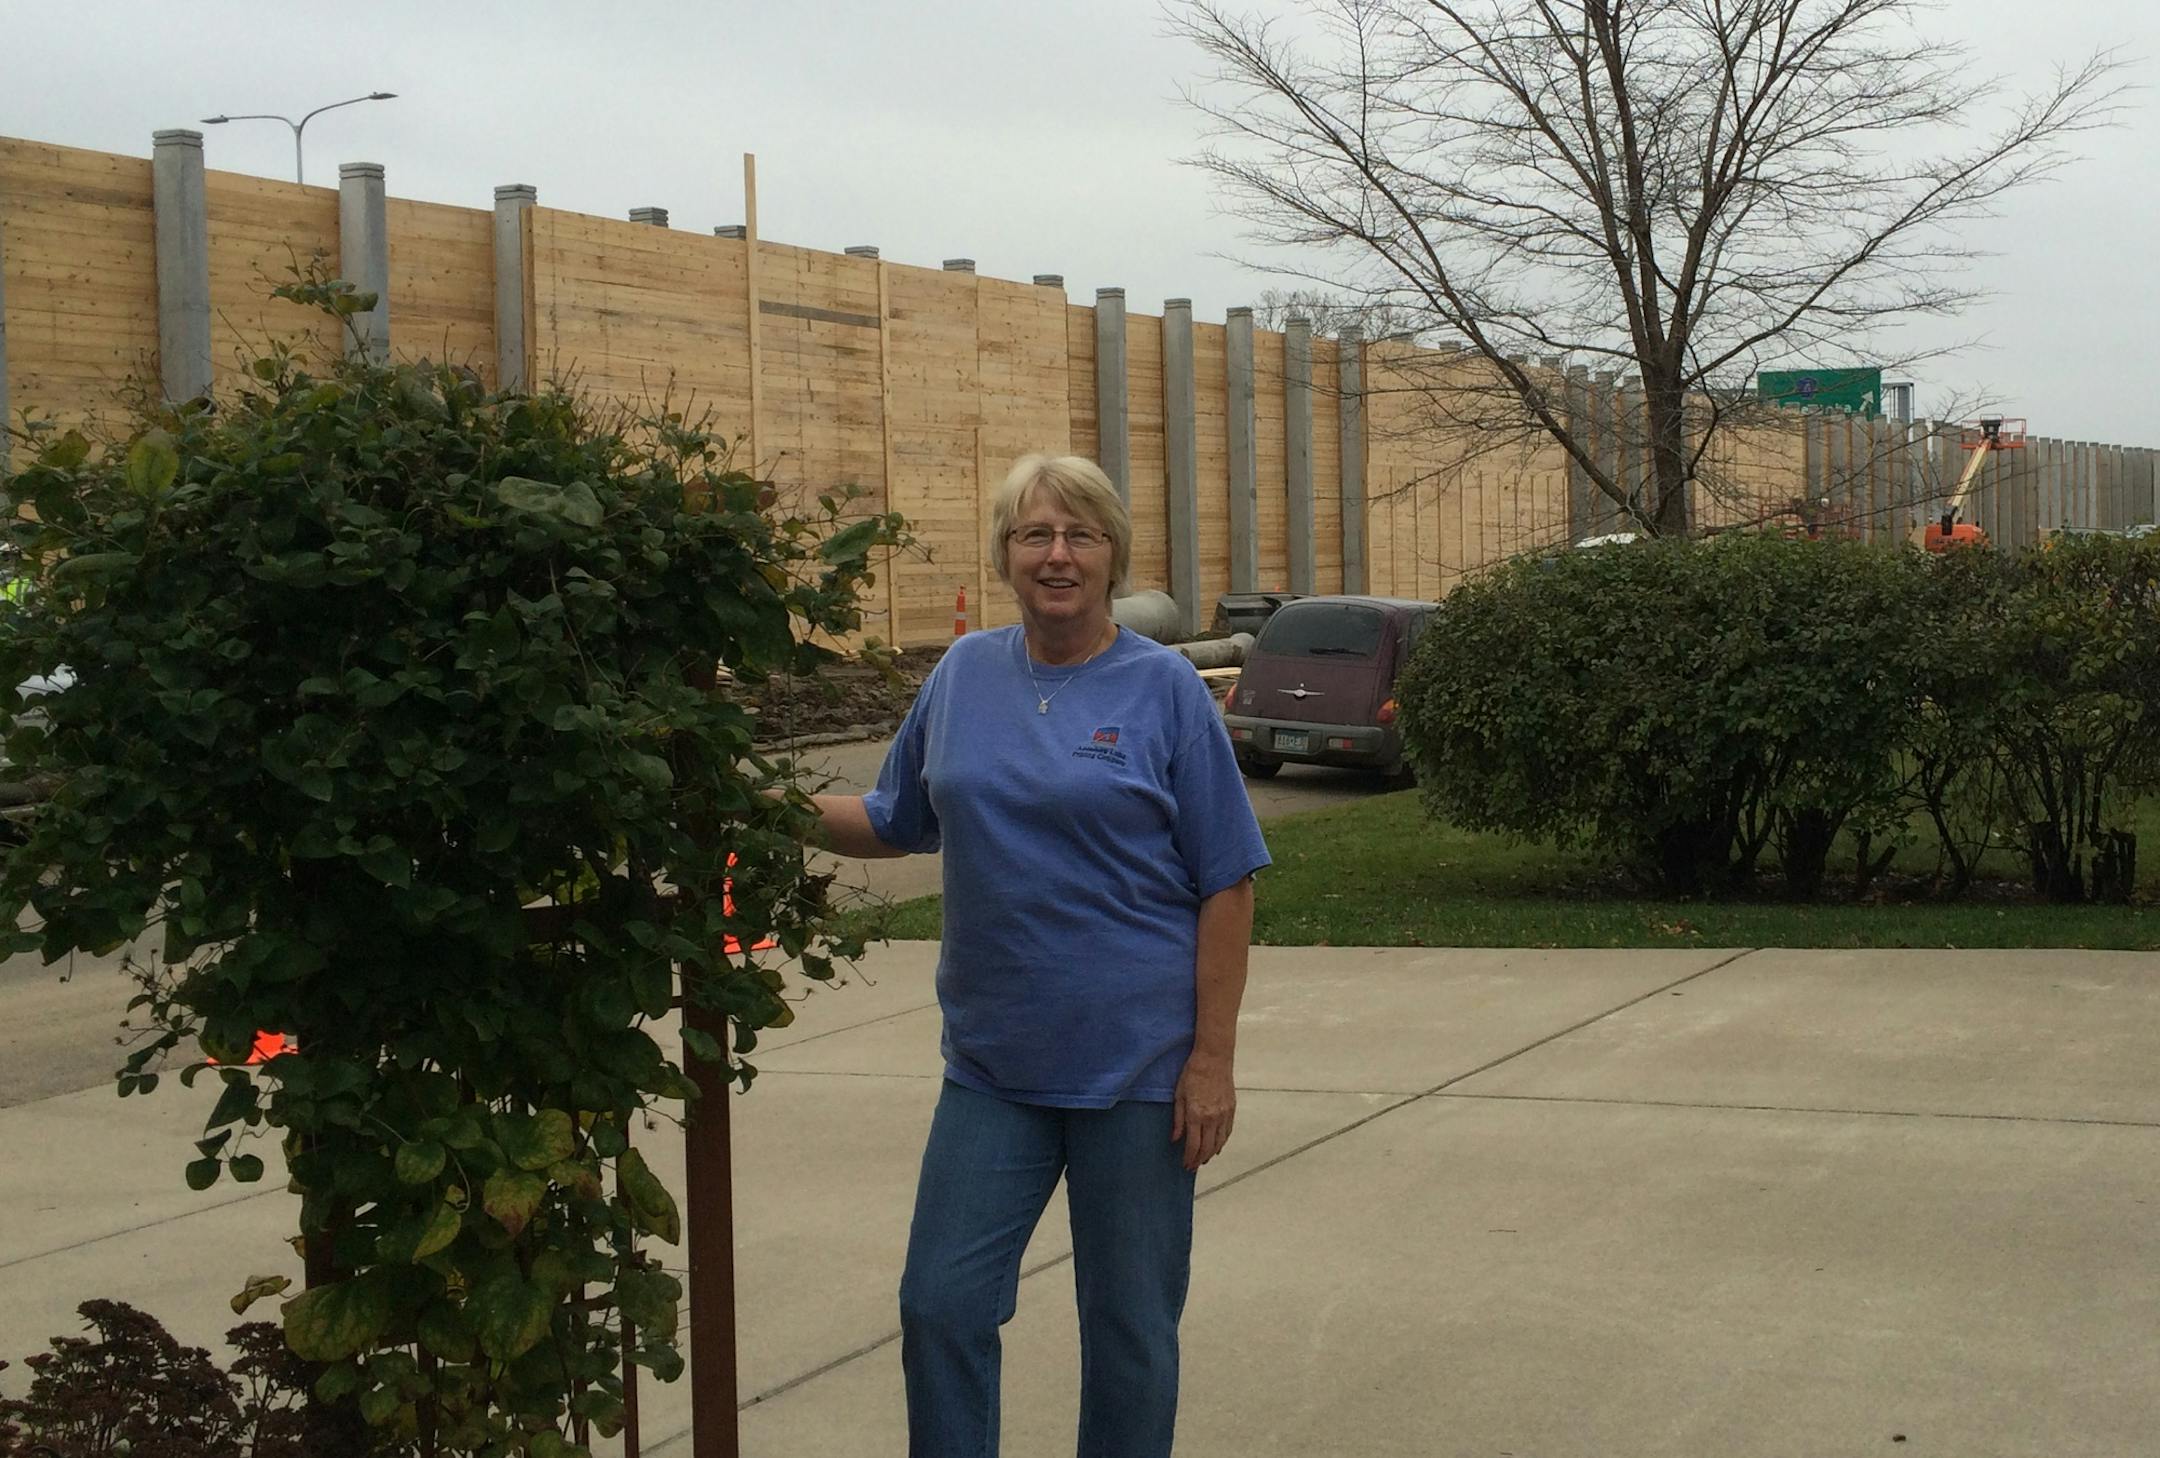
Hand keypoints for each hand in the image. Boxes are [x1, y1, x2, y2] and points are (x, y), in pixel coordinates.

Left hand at [1170, 1049, 1235, 1171]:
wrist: (1214, 1057)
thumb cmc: (1192, 1073)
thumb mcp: (1179, 1095)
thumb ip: (1177, 1119)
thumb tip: (1175, 1139)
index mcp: (1196, 1114)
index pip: (1193, 1145)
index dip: (1189, 1158)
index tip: (1185, 1164)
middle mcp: (1212, 1118)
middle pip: (1207, 1148)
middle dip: (1199, 1160)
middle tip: (1192, 1167)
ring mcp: (1224, 1114)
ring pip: (1219, 1142)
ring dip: (1211, 1154)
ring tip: (1203, 1160)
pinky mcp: (1231, 1109)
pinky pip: (1227, 1132)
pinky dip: (1222, 1142)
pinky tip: (1217, 1147)